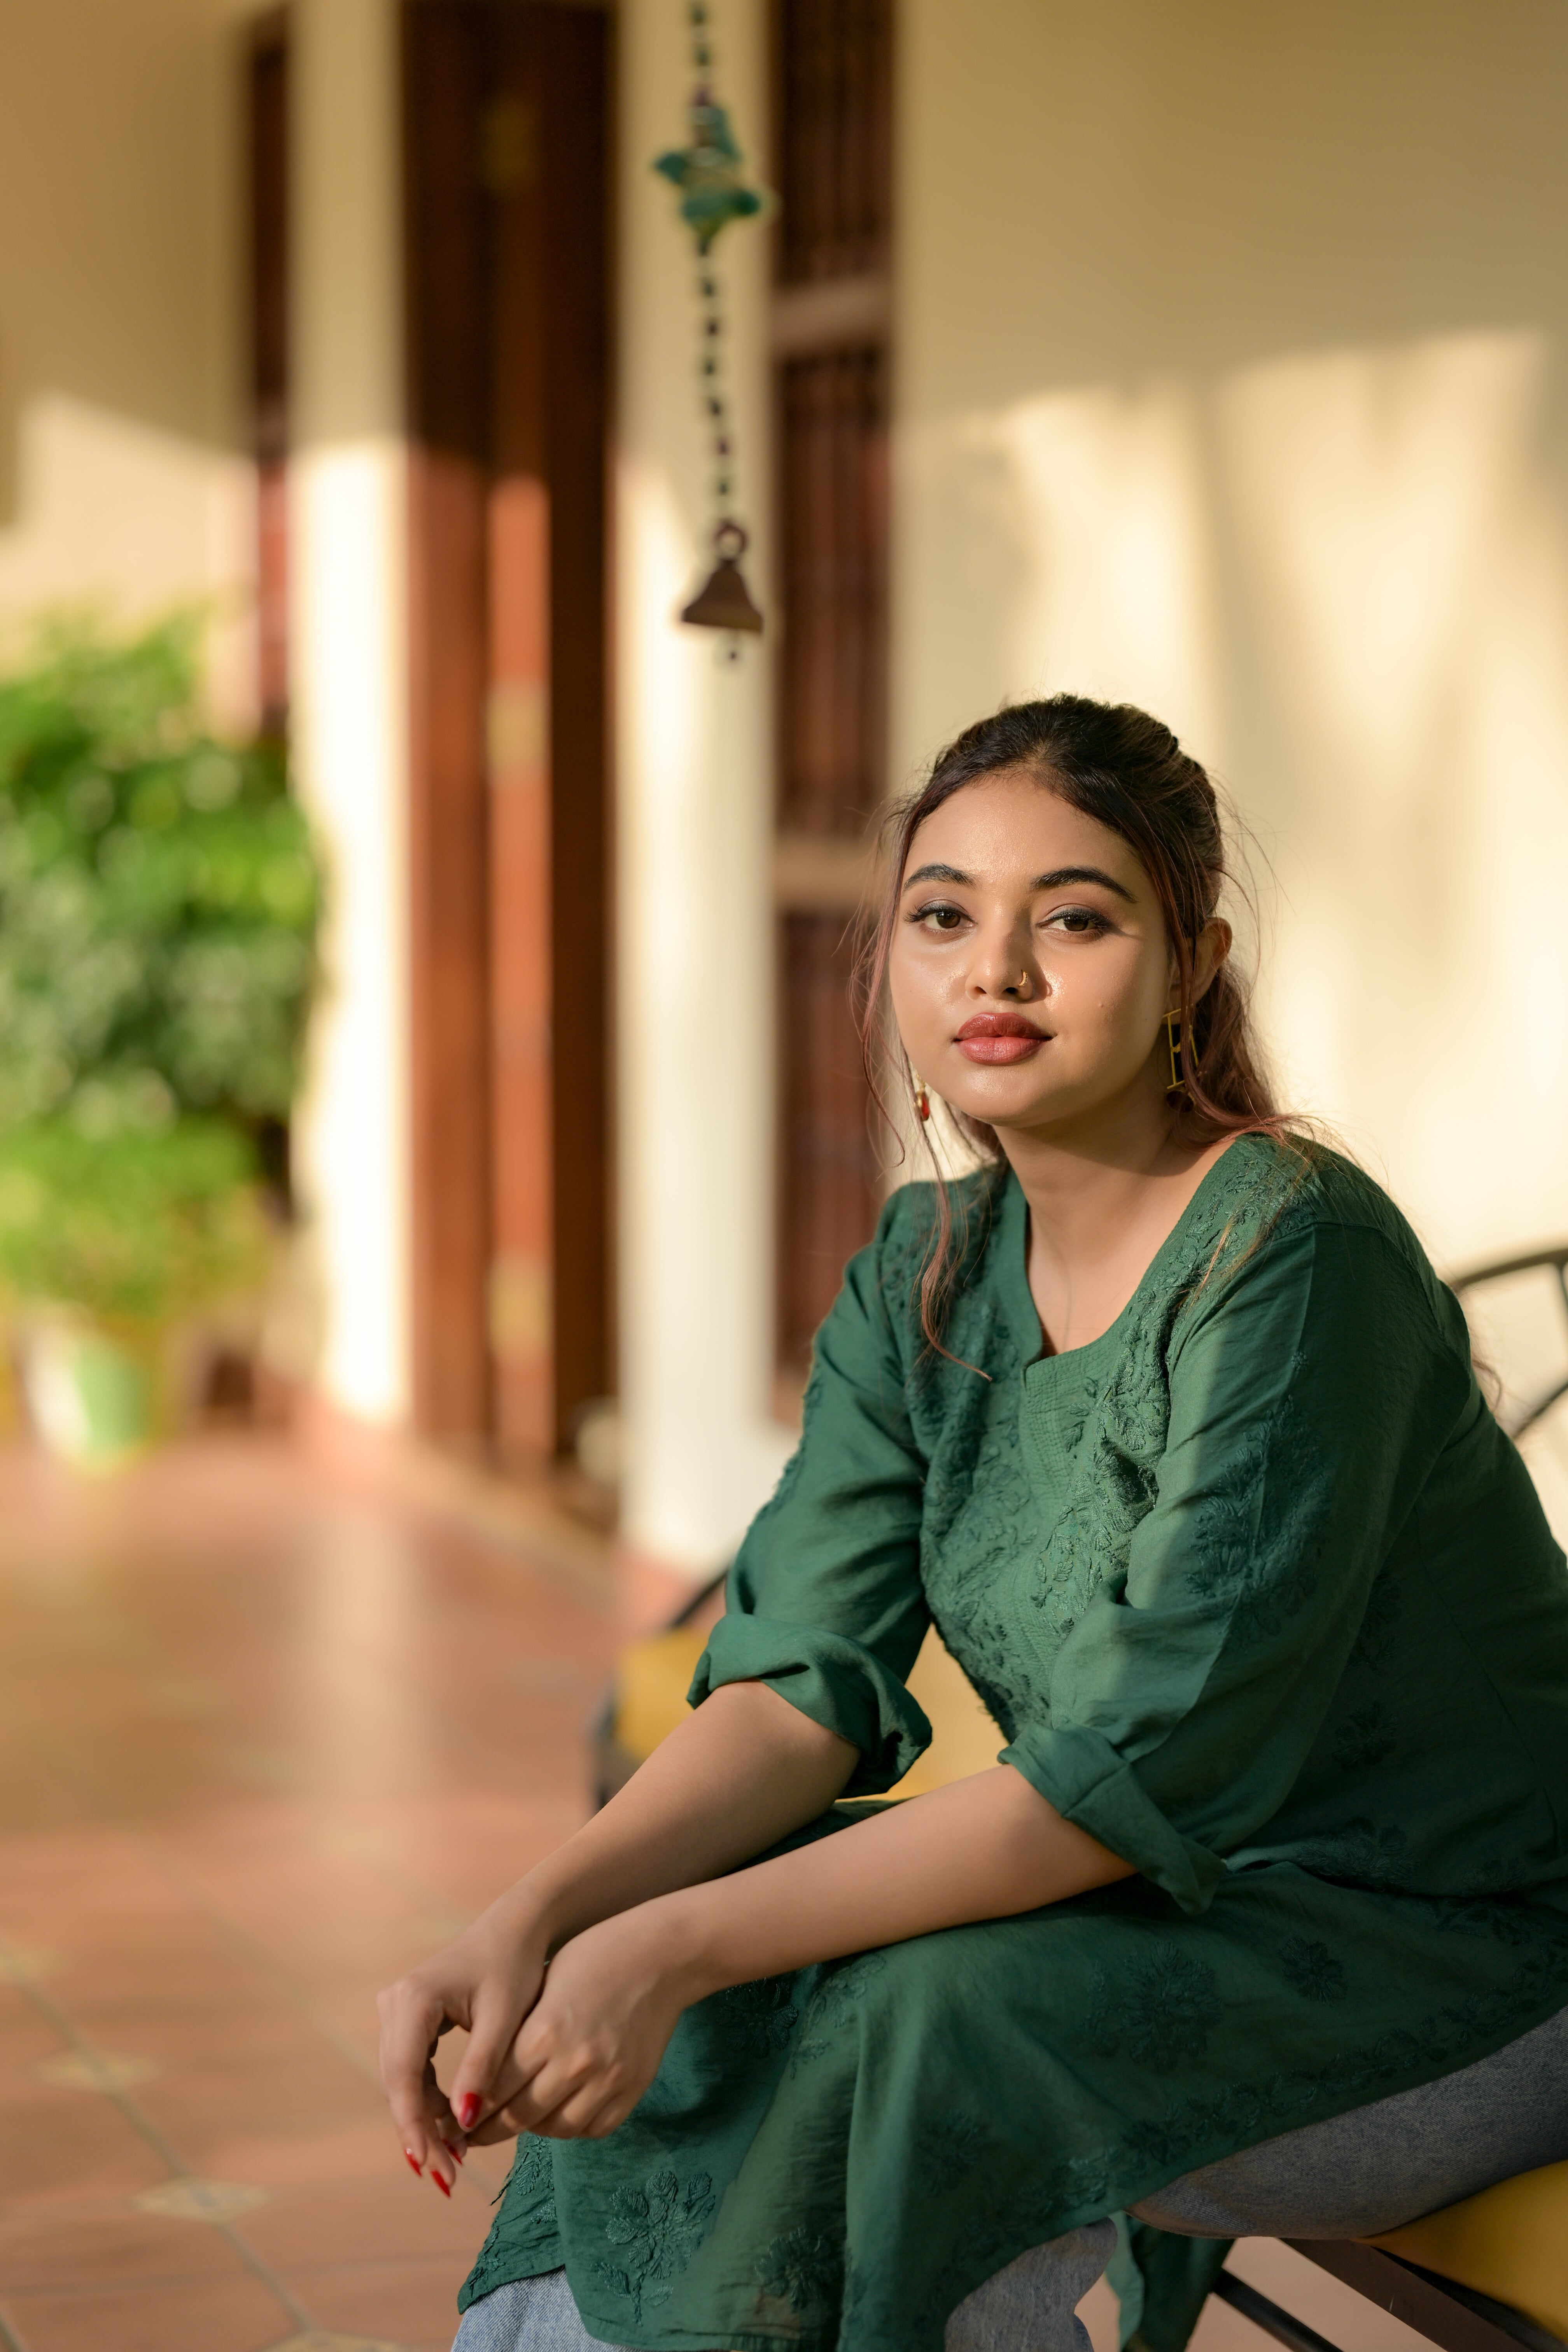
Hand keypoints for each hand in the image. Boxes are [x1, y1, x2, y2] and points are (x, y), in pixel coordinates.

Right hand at [376, 1892, 550, 2191]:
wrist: (516, 1929)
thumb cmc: (515, 1967)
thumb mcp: (504, 2019)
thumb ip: (483, 2068)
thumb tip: (464, 2124)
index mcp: (416, 1998)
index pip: (404, 2075)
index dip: (414, 2124)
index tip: (429, 2164)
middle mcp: (396, 2002)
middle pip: (398, 2083)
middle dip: (420, 2132)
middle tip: (446, 2177)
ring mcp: (397, 2009)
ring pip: (402, 2081)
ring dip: (424, 2121)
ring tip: (451, 2163)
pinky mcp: (408, 2019)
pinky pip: (412, 2069)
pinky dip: (429, 2101)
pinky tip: (452, 2130)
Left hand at [466, 1902, 696, 2143]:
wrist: (661, 1954)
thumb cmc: (594, 1959)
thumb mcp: (544, 1987)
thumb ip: (516, 2035)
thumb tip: (483, 2082)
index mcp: (544, 2031)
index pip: (493, 2090)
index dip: (468, 2111)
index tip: (454, 2121)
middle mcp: (574, 2061)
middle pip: (519, 2117)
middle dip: (489, 2130)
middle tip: (470, 2137)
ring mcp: (607, 2079)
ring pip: (555, 2129)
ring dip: (531, 2129)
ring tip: (515, 2122)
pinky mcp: (632, 2088)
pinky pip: (593, 2128)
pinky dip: (571, 2127)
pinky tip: (558, 2114)